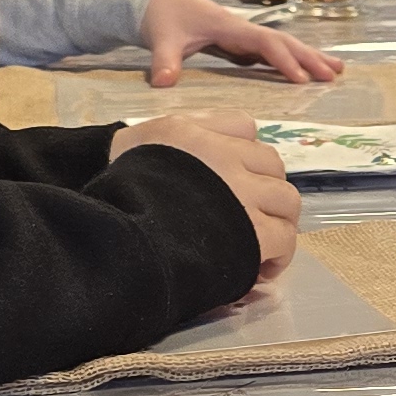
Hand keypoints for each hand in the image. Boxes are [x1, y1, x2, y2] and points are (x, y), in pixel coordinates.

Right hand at [111, 111, 299, 274]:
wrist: (109, 238)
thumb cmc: (111, 197)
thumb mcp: (130, 149)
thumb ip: (164, 143)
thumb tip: (188, 156)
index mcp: (190, 132)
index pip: (243, 127)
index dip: (244, 155)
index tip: (236, 178)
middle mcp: (221, 155)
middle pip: (271, 164)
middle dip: (266, 190)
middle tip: (252, 216)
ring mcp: (240, 192)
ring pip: (286, 199)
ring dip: (278, 221)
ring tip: (263, 243)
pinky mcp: (252, 230)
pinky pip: (284, 237)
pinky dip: (280, 255)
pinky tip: (263, 268)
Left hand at [142, 0, 343, 88]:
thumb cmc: (162, 16)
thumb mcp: (160, 39)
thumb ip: (164, 61)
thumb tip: (163, 83)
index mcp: (230, 26)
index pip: (266, 43)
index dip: (284, 60)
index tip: (301, 80)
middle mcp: (243, 28)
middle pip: (284, 41)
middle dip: (310, 57)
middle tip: (335, 75)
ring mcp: (243, 34)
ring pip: (283, 44)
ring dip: (309, 56)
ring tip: (337, 70)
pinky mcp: (240, 41)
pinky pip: (272, 51)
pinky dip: (292, 60)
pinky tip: (305, 73)